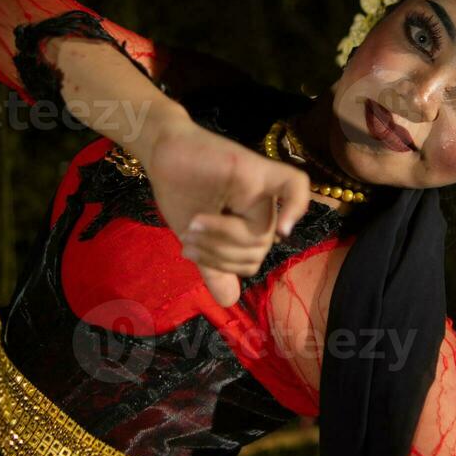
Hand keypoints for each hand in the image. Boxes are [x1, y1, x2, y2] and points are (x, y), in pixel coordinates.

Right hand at [137, 116, 310, 305]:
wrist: (160, 154)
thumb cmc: (179, 190)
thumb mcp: (196, 239)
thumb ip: (215, 268)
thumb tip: (230, 301)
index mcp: (254, 223)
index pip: (252, 260)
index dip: (223, 265)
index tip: (190, 254)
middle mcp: (265, 206)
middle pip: (258, 249)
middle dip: (218, 250)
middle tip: (189, 234)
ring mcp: (263, 187)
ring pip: (261, 234)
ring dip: (220, 235)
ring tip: (193, 222)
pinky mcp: (256, 169)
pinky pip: (294, 186)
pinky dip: (295, 207)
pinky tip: (285, 227)